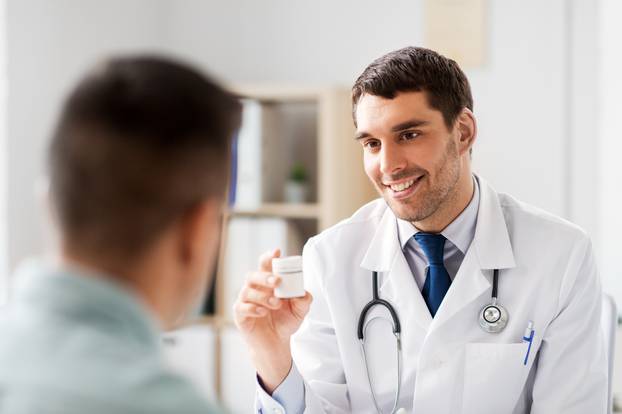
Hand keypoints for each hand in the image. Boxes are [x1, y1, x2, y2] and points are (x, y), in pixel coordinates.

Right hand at [233, 248, 312, 392]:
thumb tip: (304, 293)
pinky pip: (241, 307)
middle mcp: (255, 289)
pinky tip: (263, 312)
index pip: (265, 265)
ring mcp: (245, 302)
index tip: (277, 251)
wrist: (276, 344)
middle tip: (277, 281)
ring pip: (247, 291)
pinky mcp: (240, 316)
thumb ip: (303, 300)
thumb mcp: (299, 311)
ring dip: (263, 296)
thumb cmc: (285, 322)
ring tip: (276, 304)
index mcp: (268, 283)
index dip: (269, 257)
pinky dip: (253, 308)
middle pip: (252, 275)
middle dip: (264, 276)